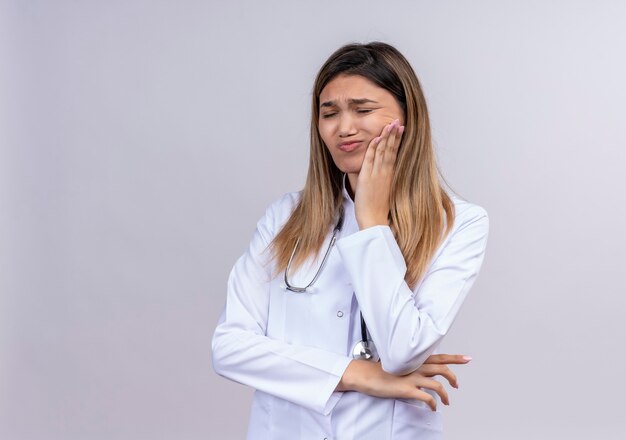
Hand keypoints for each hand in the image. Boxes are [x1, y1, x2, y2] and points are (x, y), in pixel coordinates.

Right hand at [336, 354, 470, 410]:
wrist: (366, 375)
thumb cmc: (380, 370)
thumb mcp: (399, 364)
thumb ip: (412, 366)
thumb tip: (422, 372)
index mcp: (415, 359)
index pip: (439, 356)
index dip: (455, 357)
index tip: (467, 358)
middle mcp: (416, 366)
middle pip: (442, 368)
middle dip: (454, 376)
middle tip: (458, 384)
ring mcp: (412, 377)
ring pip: (438, 384)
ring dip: (446, 394)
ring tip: (447, 400)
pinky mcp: (407, 389)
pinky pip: (427, 398)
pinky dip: (433, 404)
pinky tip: (433, 407)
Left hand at [354, 119, 404, 229]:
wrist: (375, 219)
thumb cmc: (379, 209)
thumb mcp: (386, 192)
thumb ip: (386, 181)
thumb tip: (387, 174)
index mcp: (391, 176)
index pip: (395, 153)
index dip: (397, 140)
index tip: (401, 129)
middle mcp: (386, 173)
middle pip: (391, 149)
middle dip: (394, 134)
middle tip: (398, 120)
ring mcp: (377, 174)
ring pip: (382, 151)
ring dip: (386, 137)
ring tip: (390, 124)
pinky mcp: (367, 177)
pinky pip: (371, 159)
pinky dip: (374, 148)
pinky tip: (377, 138)